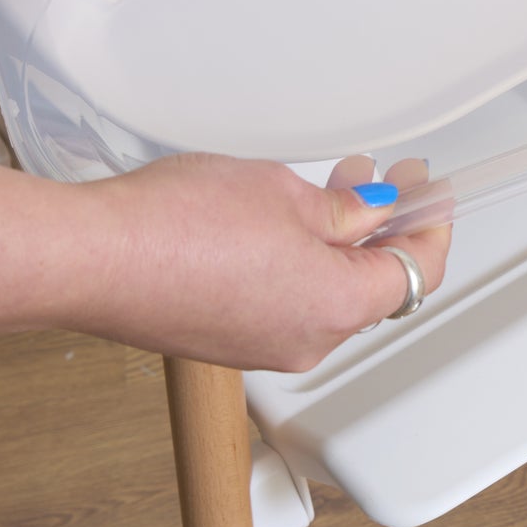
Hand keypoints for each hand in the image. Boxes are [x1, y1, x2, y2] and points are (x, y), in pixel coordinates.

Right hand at [81, 153, 451, 370]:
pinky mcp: (225, 340)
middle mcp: (305, 341)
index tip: (431, 193)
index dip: (431, 227)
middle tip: (385, 179)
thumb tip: (374, 214)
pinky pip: (284, 302)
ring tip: (331, 188)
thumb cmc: (179, 224)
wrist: (95, 257)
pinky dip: (300, 264)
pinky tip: (284, 222)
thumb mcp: (284, 192)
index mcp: (335, 307)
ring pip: (325, 295)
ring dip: (340, 244)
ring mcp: (261, 347)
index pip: (414, 274)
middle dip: (384, 230)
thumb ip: (343, 210)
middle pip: (371, 289)